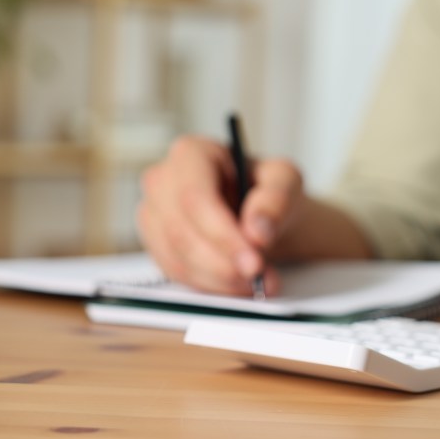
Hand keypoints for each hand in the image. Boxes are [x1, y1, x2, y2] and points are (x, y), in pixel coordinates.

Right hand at [136, 136, 305, 294]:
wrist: (261, 215)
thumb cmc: (269, 190)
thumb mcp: (286, 182)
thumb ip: (276, 200)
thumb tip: (257, 230)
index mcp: (192, 153)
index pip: (195, 197)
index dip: (221, 233)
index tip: (253, 260)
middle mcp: (162, 180)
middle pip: (181, 231)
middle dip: (222, 262)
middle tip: (258, 276)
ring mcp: (153, 214)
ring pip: (176, 257)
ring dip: (219, 278)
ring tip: (257, 282)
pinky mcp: (156, 244)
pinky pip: (175, 273)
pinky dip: (210, 285)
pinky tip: (238, 284)